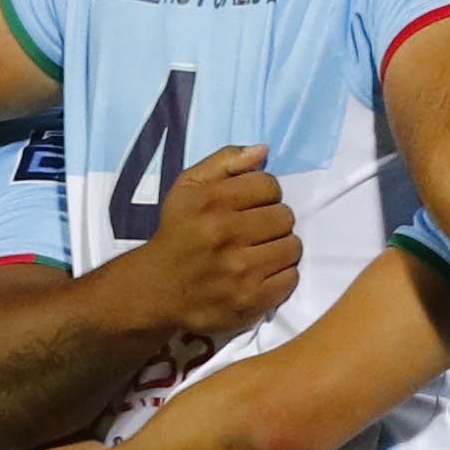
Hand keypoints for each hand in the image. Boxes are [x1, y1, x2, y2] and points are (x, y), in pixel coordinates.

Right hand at [138, 144, 299, 342]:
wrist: (156, 290)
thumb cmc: (178, 233)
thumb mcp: (187, 188)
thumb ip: (225, 162)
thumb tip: (263, 150)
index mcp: (210, 202)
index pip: (269, 185)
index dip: (263, 194)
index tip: (249, 207)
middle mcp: (226, 234)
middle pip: (285, 216)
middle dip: (272, 222)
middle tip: (253, 232)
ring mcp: (241, 270)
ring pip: (293, 247)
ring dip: (280, 248)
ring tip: (258, 253)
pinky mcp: (252, 299)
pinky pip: (291, 278)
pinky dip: (281, 275)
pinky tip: (260, 274)